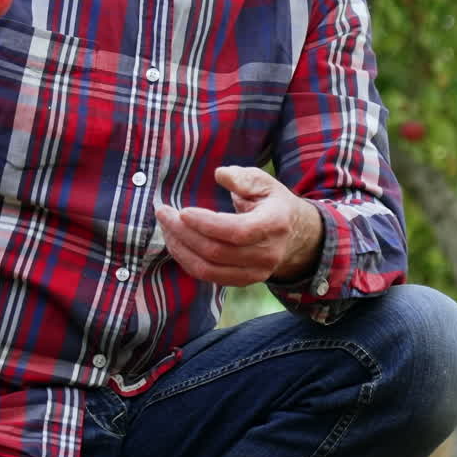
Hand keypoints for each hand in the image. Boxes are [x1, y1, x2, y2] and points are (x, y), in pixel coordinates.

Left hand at [156, 165, 323, 285]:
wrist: (293, 235)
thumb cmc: (272, 203)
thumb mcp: (264, 182)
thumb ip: (243, 177)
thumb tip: (220, 174)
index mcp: (274, 224)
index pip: (237, 231)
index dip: (206, 223)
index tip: (182, 210)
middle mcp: (267, 254)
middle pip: (216, 251)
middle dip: (183, 232)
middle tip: (163, 212)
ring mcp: (255, 272)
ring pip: (208, 268)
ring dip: (180, 248)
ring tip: (165, 227)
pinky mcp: (242, 281)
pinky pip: (207, 276)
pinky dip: (187, 260)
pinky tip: (176, 241)